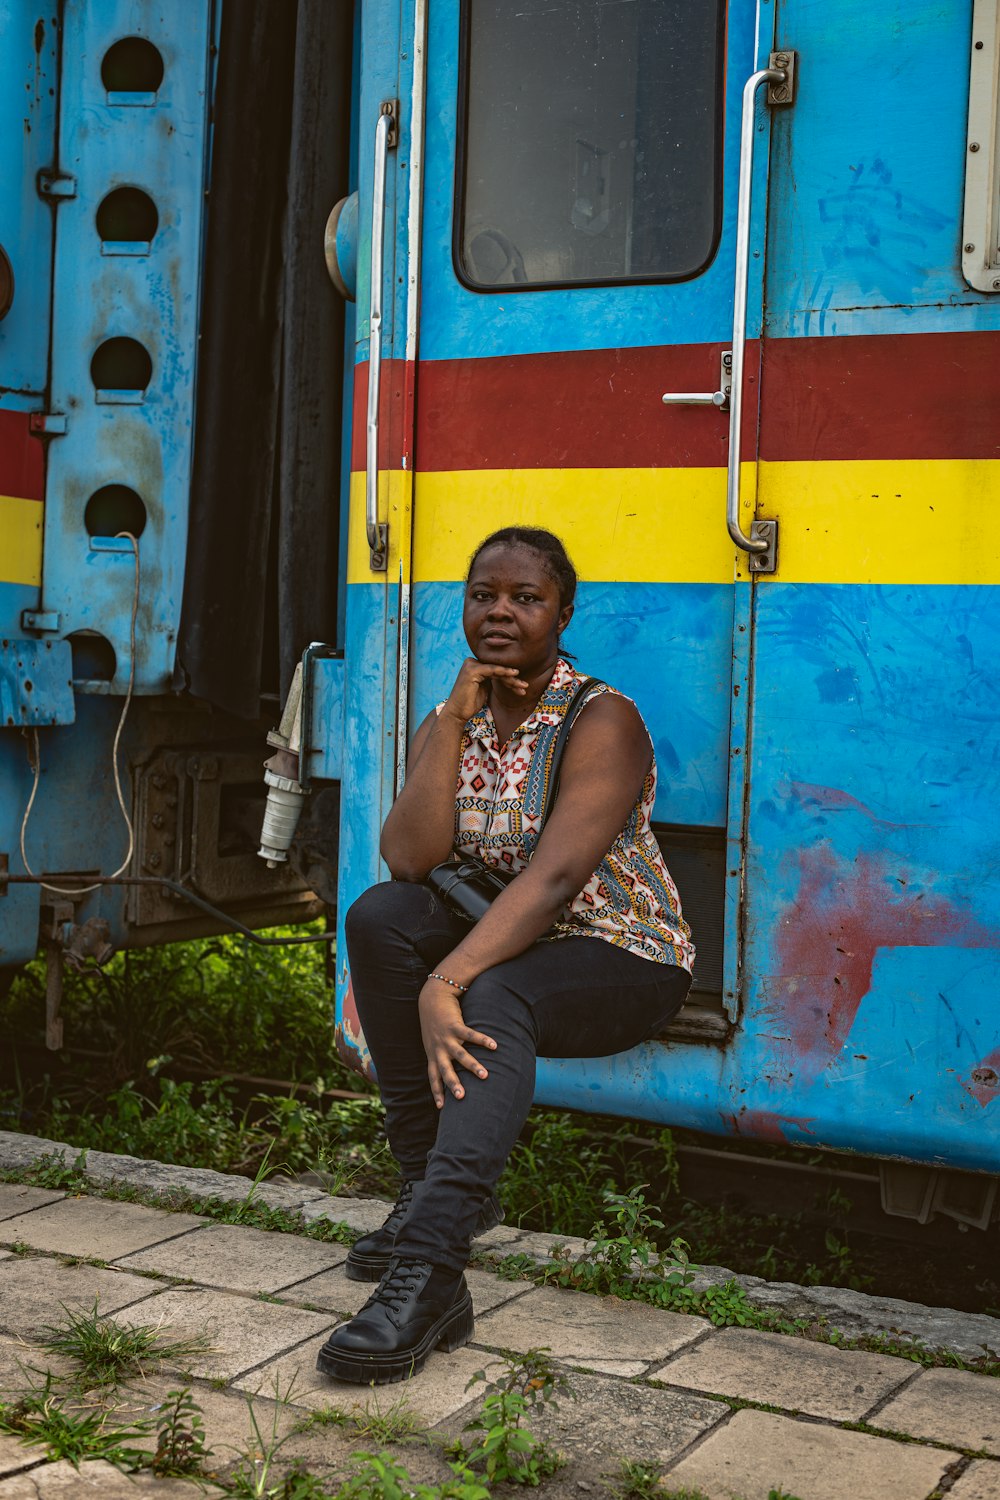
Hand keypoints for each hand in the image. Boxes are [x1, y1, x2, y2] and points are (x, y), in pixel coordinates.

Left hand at [418, 978, 496, 1107]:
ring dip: (473, 1066)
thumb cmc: (435, 1022)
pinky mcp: (454, 1025)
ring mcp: (446, 1038)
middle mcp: (438, 1049)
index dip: (437, 1092)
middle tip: (462, 1097)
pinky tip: (494, 1046)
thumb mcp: (434, 1041)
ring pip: (460, 1055)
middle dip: (453, 1084)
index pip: (433, 1077)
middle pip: (445, 1070)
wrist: (432, 998)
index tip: (441, 1108)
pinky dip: (482, 1040)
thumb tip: (452, 1067)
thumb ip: (441, 1054)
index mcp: (433, 1054)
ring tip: (485, 1075)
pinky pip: (470, 1035)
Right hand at [441, 659, 527, 724]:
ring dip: (511, 678)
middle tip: (525, 686)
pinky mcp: (472, 669)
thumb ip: (492, 679)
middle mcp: (471, 662)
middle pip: (497, 669)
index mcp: (474, 666)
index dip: (509, 678)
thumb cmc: (470, 703)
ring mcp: (470, 665)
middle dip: (512, 679)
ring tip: (523, 686)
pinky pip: (492, 669)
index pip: (495, 670)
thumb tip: (509, 675)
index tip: (522, 687)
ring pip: (497, 669)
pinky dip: (504, 672)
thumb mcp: (485, 688)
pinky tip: (514, 675)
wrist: (457, 713)